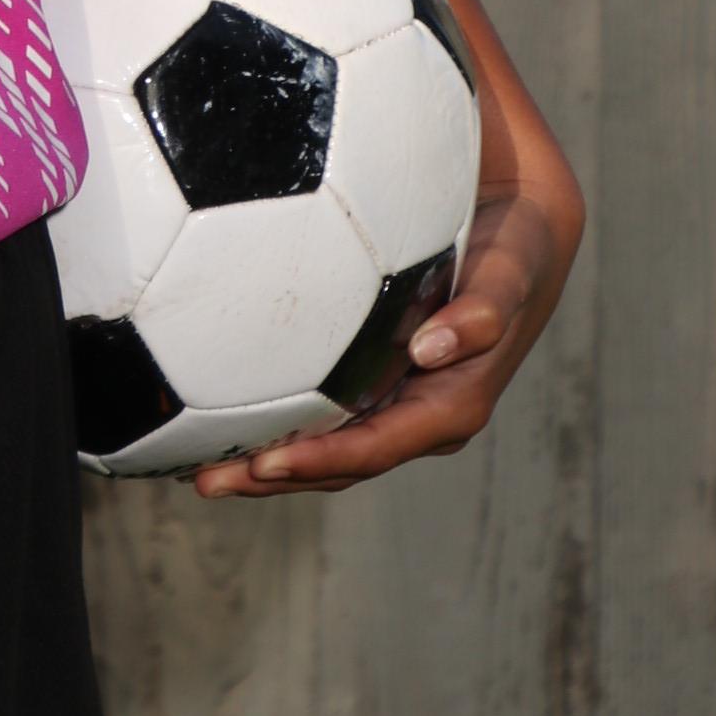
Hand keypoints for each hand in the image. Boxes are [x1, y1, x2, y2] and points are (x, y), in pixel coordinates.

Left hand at [190, 160, 580, 499]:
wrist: (519, 234)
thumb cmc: (513, 250)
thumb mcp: (509, 273)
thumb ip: (481, 310)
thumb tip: (432, 346)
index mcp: (450, 407)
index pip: (374, 448)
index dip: (321, 461)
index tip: (264, 464)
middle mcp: (418, 416)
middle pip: (338, 464)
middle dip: (273, 477)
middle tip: (204, 481)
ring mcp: (394, 403)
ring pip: (322, 447)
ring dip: (263, 462)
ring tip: (196, 466)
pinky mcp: (373, 381)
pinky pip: (319, 414)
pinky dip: (273, 422)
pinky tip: (219, 414)